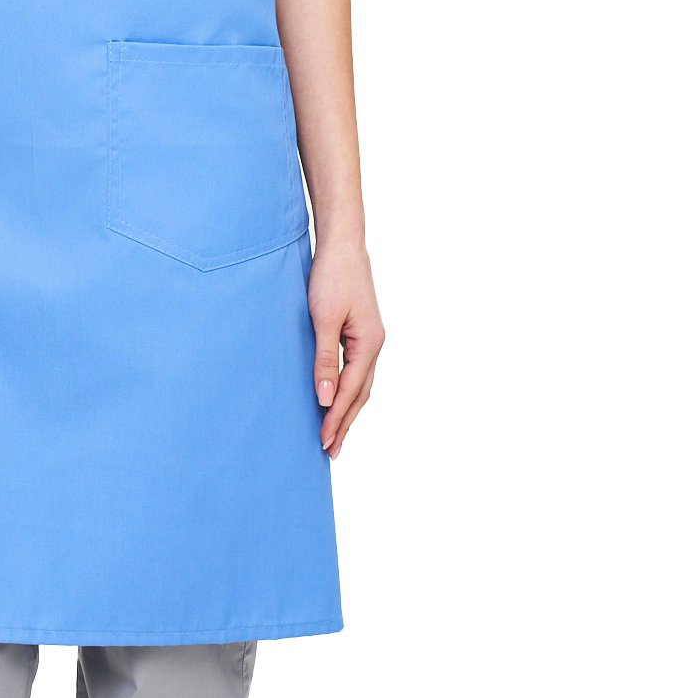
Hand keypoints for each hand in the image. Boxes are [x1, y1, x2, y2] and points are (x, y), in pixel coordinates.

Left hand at [309, 237, 383, 457]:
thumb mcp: (323, 320)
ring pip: (361, 385)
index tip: (323, 442)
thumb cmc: (331, 277)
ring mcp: (370, 340)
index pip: (351, 392)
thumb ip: (324, 360)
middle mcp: (375, 345)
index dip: (336, 419)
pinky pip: (356, 372)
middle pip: (361, 395)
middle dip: (345, 423)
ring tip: (334, 435)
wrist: (343, 246)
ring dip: (347, 411)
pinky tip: (336, 399)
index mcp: (369, 344)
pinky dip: (347, 391)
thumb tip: (324, 398)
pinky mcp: (361, 334)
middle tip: (330, 451)